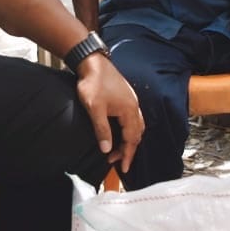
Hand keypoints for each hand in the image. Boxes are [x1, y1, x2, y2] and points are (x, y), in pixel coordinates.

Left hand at [75, 53, 144, 173]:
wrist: (92, 62)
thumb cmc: (93, 83)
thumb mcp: (95, 109)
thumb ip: (102, 130)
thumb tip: (107, 149)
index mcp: (129, 110)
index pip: (132, 139)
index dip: (128, 155)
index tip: (124, 168)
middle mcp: (134, 106)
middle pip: (137, 133)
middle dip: (128, 149)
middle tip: (116, 160)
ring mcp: (131, 100)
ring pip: (136, 125)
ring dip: (129, 139)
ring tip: (118, 149)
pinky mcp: (126, 97)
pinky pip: (133, 118)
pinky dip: (128, 129)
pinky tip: (119, 131)